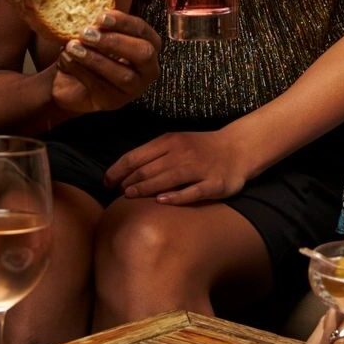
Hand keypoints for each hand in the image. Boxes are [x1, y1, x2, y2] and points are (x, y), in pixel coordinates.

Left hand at [50, 11, 160, 115]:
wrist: (70, 82)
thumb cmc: (89, 51)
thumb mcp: (98, 32)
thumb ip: (100, 22)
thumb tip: (91, 3)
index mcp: (148, 44)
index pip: (143, 30)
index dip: (123, 22)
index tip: (101, 16)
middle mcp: (147, 68)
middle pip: (143, 53)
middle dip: (114, 41)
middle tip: (87, 34)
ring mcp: (134, 88)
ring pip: (123, 74)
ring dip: (95, 58)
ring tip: (72, 47)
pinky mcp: (114, 102)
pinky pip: (102, 86)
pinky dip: (82, 71)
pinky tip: (67, 59)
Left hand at [104, 126, 252, 203]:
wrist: (237, 148)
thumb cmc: (201, 148)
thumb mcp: (176, 143)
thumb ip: (154, 154)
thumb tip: (124, 172)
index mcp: (170, 141)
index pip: (137, 156)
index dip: (118, 170)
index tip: (106, 183)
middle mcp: (183, 153)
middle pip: (149, 169)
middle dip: (129, 182)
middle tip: (118, 194)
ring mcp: (199, 168)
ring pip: (167, 179)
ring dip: (145, 188)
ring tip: (129, 197)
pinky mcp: (214, 184)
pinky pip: (192, 191)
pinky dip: (176, 196)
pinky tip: (161, 202)